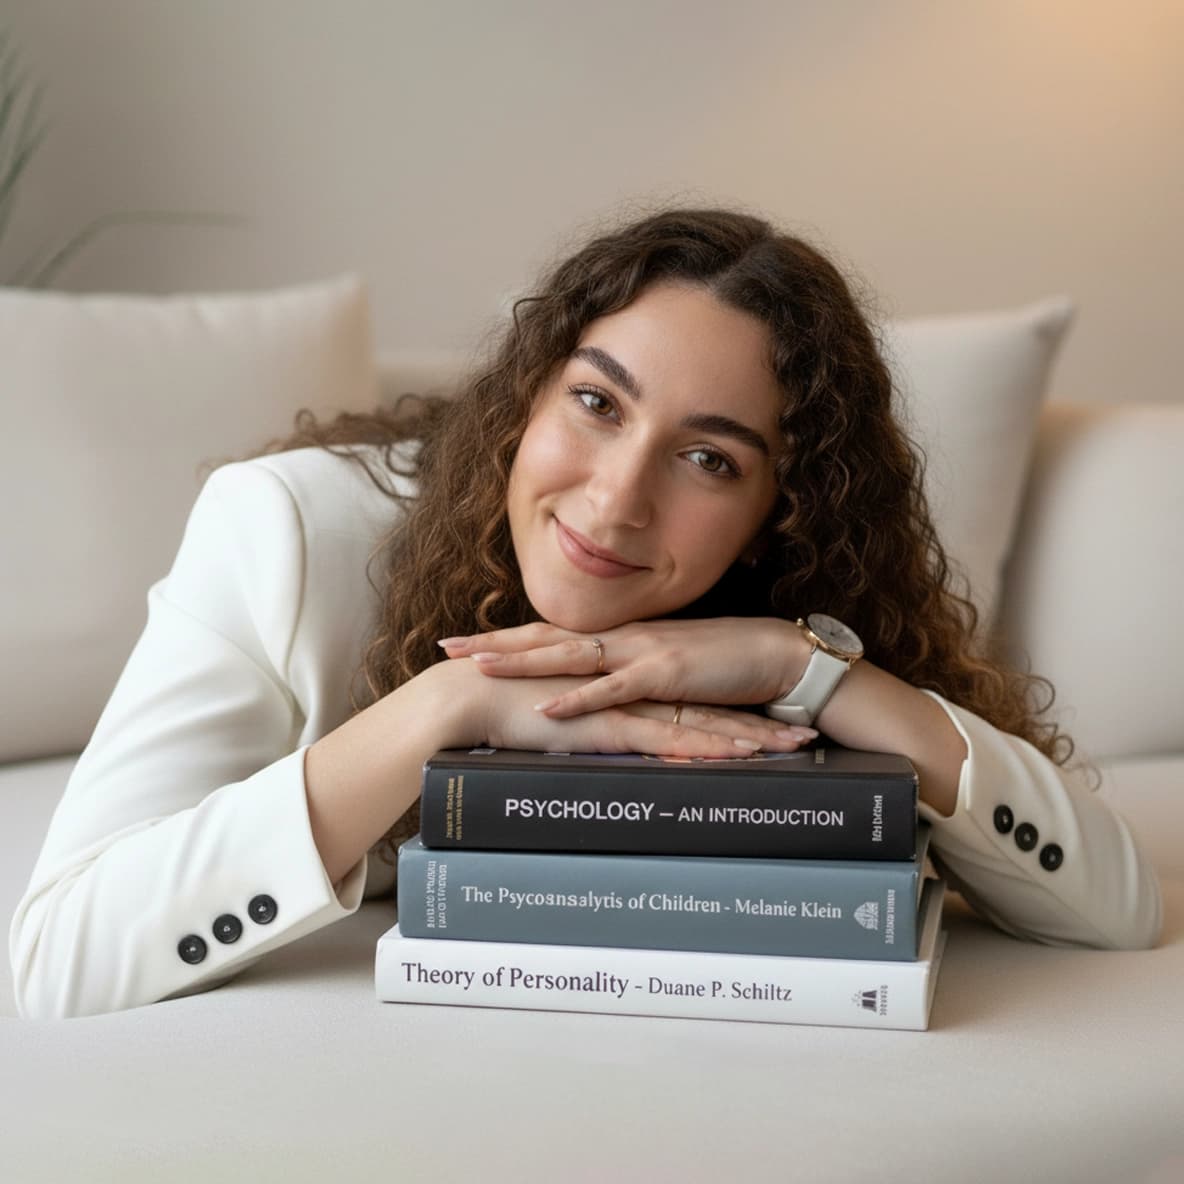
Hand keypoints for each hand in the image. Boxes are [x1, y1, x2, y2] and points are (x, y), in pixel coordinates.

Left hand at [439, 619, 813, 738]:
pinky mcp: (666, 674)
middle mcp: (624, 637)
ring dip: (524, 661)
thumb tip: (599, 692)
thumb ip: (632, 676)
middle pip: (548, 636)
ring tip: (480, 668)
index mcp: (622, 635)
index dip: (510, 638)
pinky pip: (615, 689)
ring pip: (571, 654)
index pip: (555, 633)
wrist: (774, 652)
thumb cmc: (723, 663)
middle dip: (496, 643)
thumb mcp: (667, 668)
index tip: (468, 641)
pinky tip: (547, 708)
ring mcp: (643, 651)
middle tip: (448, 648)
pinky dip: (580, 699)